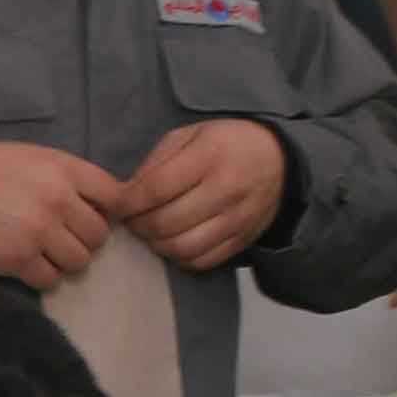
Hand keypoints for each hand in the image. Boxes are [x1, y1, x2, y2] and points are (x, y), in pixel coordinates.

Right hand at [0, 138, 117, 287]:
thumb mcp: (32, 157)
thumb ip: (66, 176)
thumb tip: (97, 203)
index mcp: (64, 169)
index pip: (115, 196)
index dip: (109, 210)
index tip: (94, 216)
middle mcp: (59, 200)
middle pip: (99, 235)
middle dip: (85, 239)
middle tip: (63, 237)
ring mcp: (40, 232)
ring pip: (80, 262)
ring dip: (65, 261)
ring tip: (45, 252)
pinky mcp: (20, 260)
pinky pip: (51, 280)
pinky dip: (43, 276)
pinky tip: (28, 264)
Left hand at [122, 118, 290, 272]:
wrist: (280, 160)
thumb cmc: (227, 143)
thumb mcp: (190, 135)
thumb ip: (157, 162)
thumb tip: (126, 194)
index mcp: (209, 156)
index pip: (156, 189)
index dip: (127, 203)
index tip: (116, 206)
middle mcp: (225, 190)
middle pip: (165, 223)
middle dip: (138, 225)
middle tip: (132, 219)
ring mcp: (236, 220)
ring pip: (182, 247)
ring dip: (157, 244)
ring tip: (151, 232)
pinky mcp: (243, 240)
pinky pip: (202, 261)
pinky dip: (180, 257)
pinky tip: (174, 242)